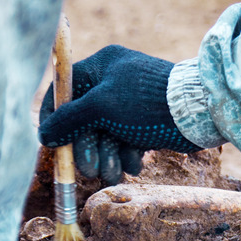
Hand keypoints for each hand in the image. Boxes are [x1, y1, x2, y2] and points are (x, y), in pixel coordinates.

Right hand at [38, 45, 200, 184]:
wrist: (197, 114)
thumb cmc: (146, 102)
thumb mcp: (101, 106)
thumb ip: (69, 119)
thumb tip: (44, 134)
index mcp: (101, 66)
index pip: (64, 90)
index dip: (53, 118)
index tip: (49, 143)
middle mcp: (113, 83)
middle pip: (84, 120)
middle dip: (87, 149)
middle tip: (89, 171)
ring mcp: (129, 104)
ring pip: (105, 136)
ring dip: (106, 158)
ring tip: (114, 174)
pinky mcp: (144, 122)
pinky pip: (125, 142)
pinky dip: (126, 156)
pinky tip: (135, 165)